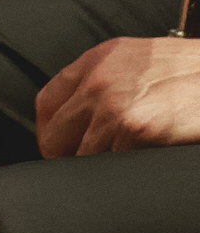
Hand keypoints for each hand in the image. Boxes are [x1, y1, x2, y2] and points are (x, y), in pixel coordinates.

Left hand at [36, 37, 199, 156]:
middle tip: (84, 169)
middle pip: (55, 134)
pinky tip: (138, 167)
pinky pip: (113, 163)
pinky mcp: (137, 128)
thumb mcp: (143, 62)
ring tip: (118, 170)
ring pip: (84, 155)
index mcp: (98, 60)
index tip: (58, 149)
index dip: (50, 133)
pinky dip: (123, 172)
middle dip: (67, 157)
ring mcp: (115, 104)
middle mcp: (99, 80)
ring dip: (98, 168)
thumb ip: (110, 80)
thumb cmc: (195, 73)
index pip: (47, 103)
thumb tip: (84, 115)